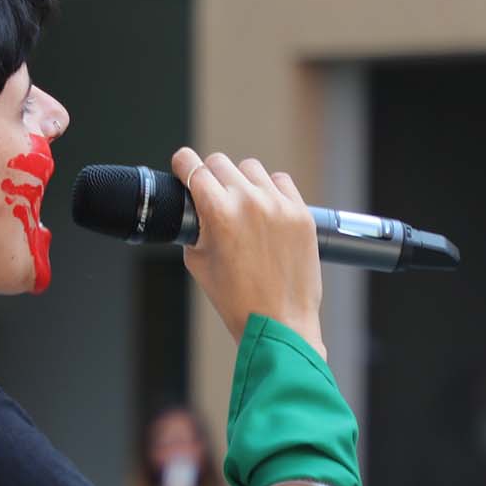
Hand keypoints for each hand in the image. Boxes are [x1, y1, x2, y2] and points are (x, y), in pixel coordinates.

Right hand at [171, 147, 324, 357]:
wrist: (279, 323)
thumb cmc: (238, 301)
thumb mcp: (198, 262)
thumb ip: (194, 227)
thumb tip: (195, 207)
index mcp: (219, 214)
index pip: (193, 167)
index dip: (183, 164)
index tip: (184, 166)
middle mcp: (250, 202)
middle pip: (220, 163)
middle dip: (211, 177)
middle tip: (212, 196)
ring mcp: (279, 206)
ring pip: (251, 168)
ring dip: (242, 182)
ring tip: (242, 207)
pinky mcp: (301, 213)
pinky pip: (281, 181)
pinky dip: (270, 190)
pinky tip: (266, 210)